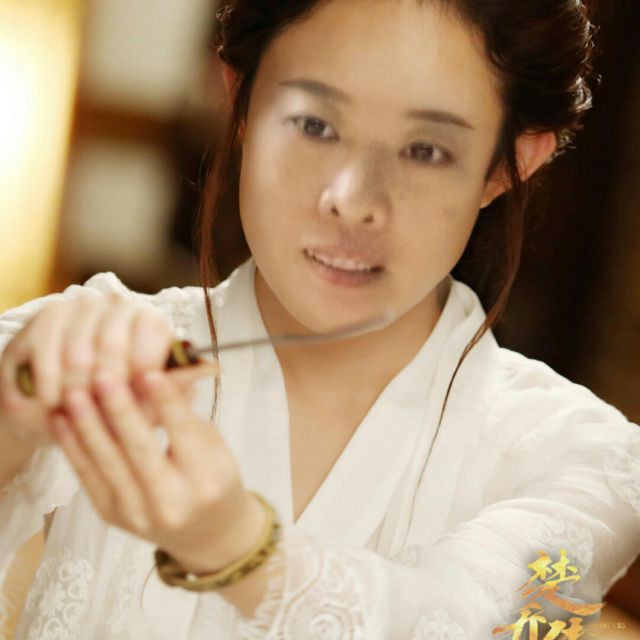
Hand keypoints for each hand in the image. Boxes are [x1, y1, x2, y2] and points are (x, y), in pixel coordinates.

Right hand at [0, 291, 173, 447]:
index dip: (141, 370)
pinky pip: (49, 352)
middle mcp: (119, 306)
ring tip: (77, 414)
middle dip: (105, 386)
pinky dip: (51, 384)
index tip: (133, 400)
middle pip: (112, 343)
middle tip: (99, 414)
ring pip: (79, 351)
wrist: (60, 409)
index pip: (150, 334)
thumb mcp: (146, 402)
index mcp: (149, 322)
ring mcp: (82, 306)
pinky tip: (53, 404)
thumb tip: (212, 369)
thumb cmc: (113, 404)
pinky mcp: (49, 315)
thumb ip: (174, 385)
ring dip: (76, 390)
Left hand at [49, 366, 264, 570]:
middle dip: (120, 410)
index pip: (184, 434)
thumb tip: (156, 375)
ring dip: (88, 425)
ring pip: (108, 463)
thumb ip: (186, 416)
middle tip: (104, 375)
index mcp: (207, 479)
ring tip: (75, 393)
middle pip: (141, 449)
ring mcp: (137, 513)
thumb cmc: (215, 479)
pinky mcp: (111, 516)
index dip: (166, 402)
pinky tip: (62, 419)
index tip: (150, 371)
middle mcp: (172, 501)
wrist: (207, 533)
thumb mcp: (215, 447)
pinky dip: (73, 446)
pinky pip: (88, 476)